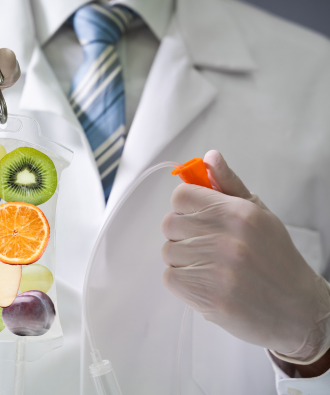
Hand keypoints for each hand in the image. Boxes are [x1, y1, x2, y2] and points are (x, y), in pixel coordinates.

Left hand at [161, 150, 329, 364]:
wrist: (298, 310)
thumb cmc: (275, 258)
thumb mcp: (259, 214)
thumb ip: (229, 185)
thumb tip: (209, 157)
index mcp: (238, 212)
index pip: (181, 196)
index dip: (185, 207)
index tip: (196, 217)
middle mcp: (226, 238)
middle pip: (169, 224)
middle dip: (183, 234)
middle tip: (206, 246)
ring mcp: (217, 269)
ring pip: (168, 252)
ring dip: (183, 260)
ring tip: (210, 267)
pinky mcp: (208, 297)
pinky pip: (170, 278)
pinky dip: (183, 282)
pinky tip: (206, 284)